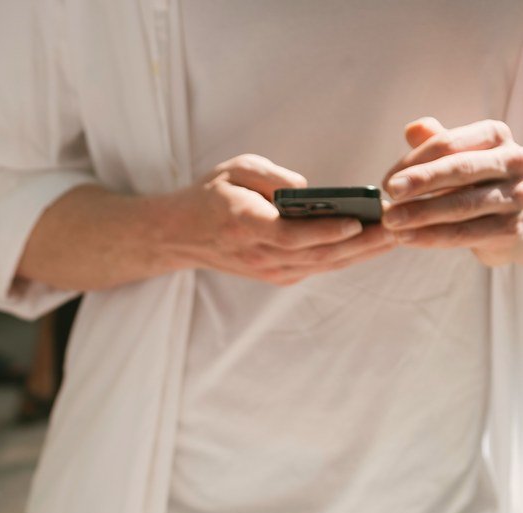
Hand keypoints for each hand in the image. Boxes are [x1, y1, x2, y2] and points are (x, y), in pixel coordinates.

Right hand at [170, 154, 395, 285]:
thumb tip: (308, 189)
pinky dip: (347, 257)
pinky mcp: (277, 274)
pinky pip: (318, 266)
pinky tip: (373, 245)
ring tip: (397, 235)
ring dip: (361, 253)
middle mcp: (260, 255)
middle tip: (397, 226)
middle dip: (361, 242)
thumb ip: (270, 176)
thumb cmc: (209, 196)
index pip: (290, 235)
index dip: (324, 231)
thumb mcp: (235, 169)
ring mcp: (269, 269)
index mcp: (246, 225)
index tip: (356, 221)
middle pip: (317, 253)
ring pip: (323, 264)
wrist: (181, 236)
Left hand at [383, 117, 522, 267]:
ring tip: (390, 220)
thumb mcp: (465, 158)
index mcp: (495, 137)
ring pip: (461, 205)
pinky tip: (406, 238)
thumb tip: (411, 129)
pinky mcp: (510, 229)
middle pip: (460, 169)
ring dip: (421, 213)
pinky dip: (431, 236)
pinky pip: (464, 233)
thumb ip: (441, 145)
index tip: (388, 181)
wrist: (520, 221)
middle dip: (420, 180)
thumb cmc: (484, 184)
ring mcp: (515, 196)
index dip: (415, 160)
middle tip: (389, 191)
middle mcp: (512, 162)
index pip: (450, 143)